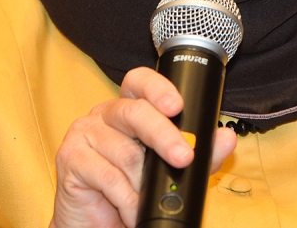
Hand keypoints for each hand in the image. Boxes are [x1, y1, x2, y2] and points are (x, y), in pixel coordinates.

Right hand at [51, 66, 237, 227]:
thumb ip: (202, 154)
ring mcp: (84, 132)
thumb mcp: (173, 171)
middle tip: (184, 157)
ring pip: (125, 151)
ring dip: (143, 184)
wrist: (102, 226)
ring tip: (148, 202)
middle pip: (135, 112)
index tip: (177, 105)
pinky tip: (130, 209)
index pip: (140, 82)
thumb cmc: (134, 193)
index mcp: (130, 109)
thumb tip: (226, 138)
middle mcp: (106, 115)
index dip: (157, 87)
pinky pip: (106, 175)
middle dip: (164, 135)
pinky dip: (126, 198)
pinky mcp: (70, 157)